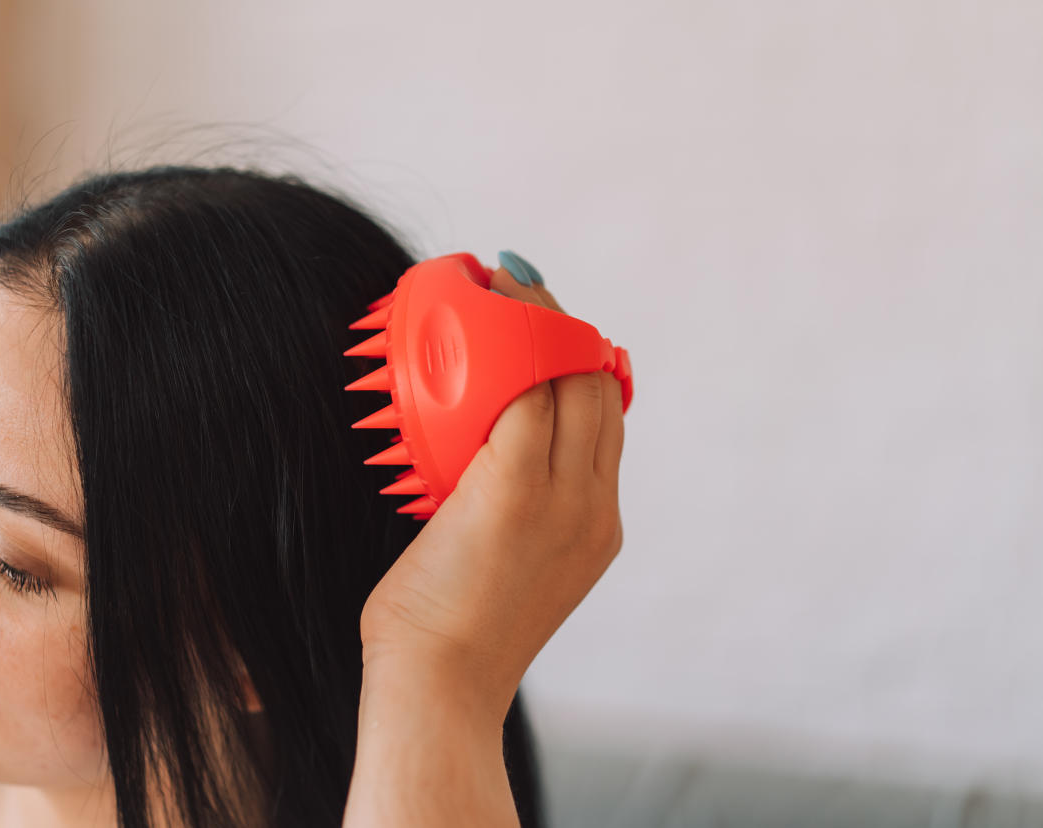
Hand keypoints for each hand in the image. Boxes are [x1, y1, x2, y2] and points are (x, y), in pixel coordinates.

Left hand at [358, 262, 626, 720]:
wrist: (441, 690)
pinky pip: (522, 392)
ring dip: (542, 320)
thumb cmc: (455, 639)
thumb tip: (476, 484)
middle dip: (568, 327)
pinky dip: (510, 343)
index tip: (554, 331)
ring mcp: (562, 498)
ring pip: (569, 379)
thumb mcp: (510, 576)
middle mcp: (594, 506)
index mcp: (599, 527)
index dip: (585, 366)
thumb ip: (513, 523)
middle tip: (522, 289)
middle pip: (598, 387)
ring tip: (505, 285)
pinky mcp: (513, 489)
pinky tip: (488, 310)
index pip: (606, 422)